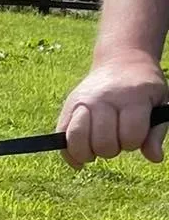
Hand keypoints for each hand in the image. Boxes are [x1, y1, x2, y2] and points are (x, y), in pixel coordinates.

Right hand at [57, 51, 167, 167]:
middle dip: (112, 149)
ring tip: (96, 147)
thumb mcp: (160, 105)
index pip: (131, 136)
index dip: (134, 142)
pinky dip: (69, 154)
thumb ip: (157, 132)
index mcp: (133, 98)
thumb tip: (155, 158)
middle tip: (116, 138)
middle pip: (103, 142)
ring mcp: (83, 102)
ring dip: (88, 153)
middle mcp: (104, 98)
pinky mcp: (68, 107)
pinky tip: (80, 158)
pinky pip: (61, 137)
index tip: (135, 134)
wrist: (122, 61)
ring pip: (77, 140)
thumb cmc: (144, 90)